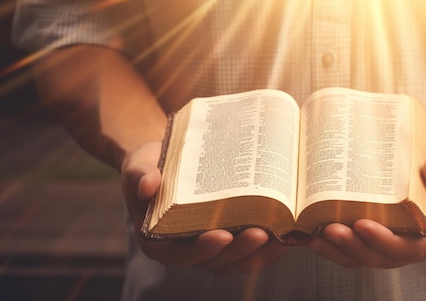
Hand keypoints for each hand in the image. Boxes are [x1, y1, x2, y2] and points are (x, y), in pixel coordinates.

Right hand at [120, 141, 290, 273]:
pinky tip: (286, 231)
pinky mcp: (228, 238)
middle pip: (216, 261)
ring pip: (237, 260)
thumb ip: (140, 174)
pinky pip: (249, 250)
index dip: (203, 249)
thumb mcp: (139, 165)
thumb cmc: (150, 165)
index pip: (181, 254)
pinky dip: (268, 245)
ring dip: (260, 252)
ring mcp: (209, 247)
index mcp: (159, 241)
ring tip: (281, 235)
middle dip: (240, 250)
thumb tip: (147, 185)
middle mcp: (185, 250)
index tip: (222, 235)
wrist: (165, 163)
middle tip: (261, 233)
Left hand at [307, 126, 425, 267]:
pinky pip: (360, 247)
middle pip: (387, 256)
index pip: (416, 246)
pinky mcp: (384, 233)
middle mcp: (421, 242)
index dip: (388, 241)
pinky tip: (314, 233)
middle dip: (356, 246)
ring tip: (316, 234)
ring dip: (341, 250)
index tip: (363, 224)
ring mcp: (401, 240)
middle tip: (329, 228)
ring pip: (369, 256)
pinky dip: (337, 245)